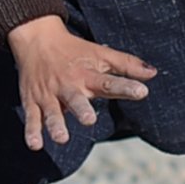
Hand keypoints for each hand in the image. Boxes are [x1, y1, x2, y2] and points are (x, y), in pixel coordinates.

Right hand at [8, 15, 155, 150]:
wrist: (36, 39)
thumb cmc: (74, 50)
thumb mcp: (101, 54)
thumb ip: (126, 64)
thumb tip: (153, 74)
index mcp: (87, 74)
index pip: (108, 82)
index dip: (125, 87)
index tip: (141, 92)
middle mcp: (68, 85)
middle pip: (75, 98)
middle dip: (81, 109)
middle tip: (89, 120)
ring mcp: (49, 94)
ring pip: (51, 111)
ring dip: (55, 124)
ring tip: (61, 138)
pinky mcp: (32, 100)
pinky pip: (31, 117)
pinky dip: (31, 131)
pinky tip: (35, 145)